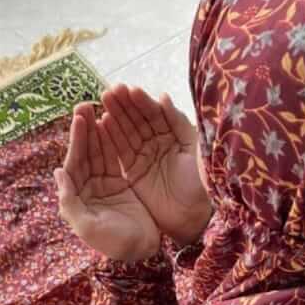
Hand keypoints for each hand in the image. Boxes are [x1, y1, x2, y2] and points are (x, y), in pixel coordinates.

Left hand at [54, 102, 160, 262]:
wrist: (141, 253)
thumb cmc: (113, 243)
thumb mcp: (88, 226)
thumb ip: (70, 202)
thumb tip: (57, 173)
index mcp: (77, 196)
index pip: (75, 162)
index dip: (77, 140)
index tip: (79, 118)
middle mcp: (88, 188)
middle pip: (85, 153)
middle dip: (84, 129)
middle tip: (85, 104)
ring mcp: (104, 185)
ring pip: (99, 152)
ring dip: (98, 131)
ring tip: (98, 108)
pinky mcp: (121, 184)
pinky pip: (115, 158)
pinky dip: (113, 142)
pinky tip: (113, 125)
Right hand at [100, 85, 212, 245]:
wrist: (196, 215)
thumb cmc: (202, 181)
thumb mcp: (193, 148)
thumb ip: (177, 122)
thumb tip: (163, 96)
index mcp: (173, 134)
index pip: (154, 114)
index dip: (142, 102)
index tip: (130, 89)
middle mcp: (156, 143)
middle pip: (137, 121)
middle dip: (124, 105)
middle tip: (110, 91)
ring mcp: (144, 158)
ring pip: (126, 134)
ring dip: (114, 118)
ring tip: (103, 103)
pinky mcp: (133, 173)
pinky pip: (120, 153)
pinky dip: (110, 139)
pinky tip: (102, 124)